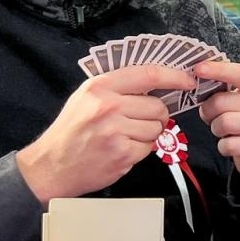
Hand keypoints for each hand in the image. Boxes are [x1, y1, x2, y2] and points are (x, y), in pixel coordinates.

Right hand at [18, 65, 198, 202]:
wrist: (51, 165)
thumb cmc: (71, 130)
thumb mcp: (87, 97)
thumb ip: (118, 87)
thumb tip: (158, 81)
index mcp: (100, 86)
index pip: (149, 74)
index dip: (174, 77)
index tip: (188, 80)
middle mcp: (108, 105)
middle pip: (158, 106)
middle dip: (156, 115)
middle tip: (137, 122)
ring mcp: (115, 130)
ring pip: (157, 128)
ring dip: (148, 134)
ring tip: (124, 136)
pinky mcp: (122, 152)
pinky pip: (149, 147)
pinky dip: (140, 150)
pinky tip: (121, 149)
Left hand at [195, 60, 239, 202]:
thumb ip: (225, 89)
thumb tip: (199, 76)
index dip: (218, 69)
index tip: (198, 68)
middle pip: (222, 102)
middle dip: (209, 112)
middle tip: (214, 117)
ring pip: (224, 123)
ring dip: (217, 130)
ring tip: (227, 132)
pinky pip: (229, 145)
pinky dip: (224, 147)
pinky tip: (234, 145)